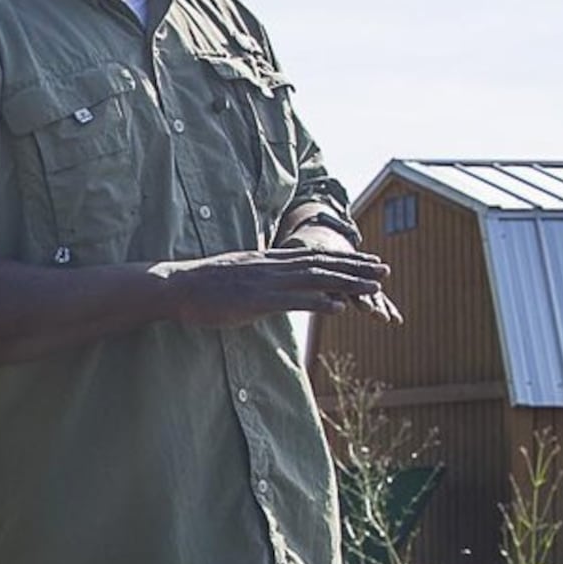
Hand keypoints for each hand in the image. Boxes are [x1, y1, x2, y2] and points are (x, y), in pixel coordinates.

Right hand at [155, 246, 397, 327]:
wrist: (176, 286)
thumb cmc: (201, 286)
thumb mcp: (236, 276)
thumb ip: (257, 278)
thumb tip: (270, 286)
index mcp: (268, 260)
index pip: (313, 255)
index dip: (343, 258)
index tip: (367, 260)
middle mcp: (272, 267)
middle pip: (322, 263)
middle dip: (356, 267)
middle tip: (385, 269)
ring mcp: (265, 282)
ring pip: (316, 279)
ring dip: (348, 283)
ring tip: (375, 287)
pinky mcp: (257, 300)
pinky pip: (293, 301)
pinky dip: (319, 303)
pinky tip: (341, 308)